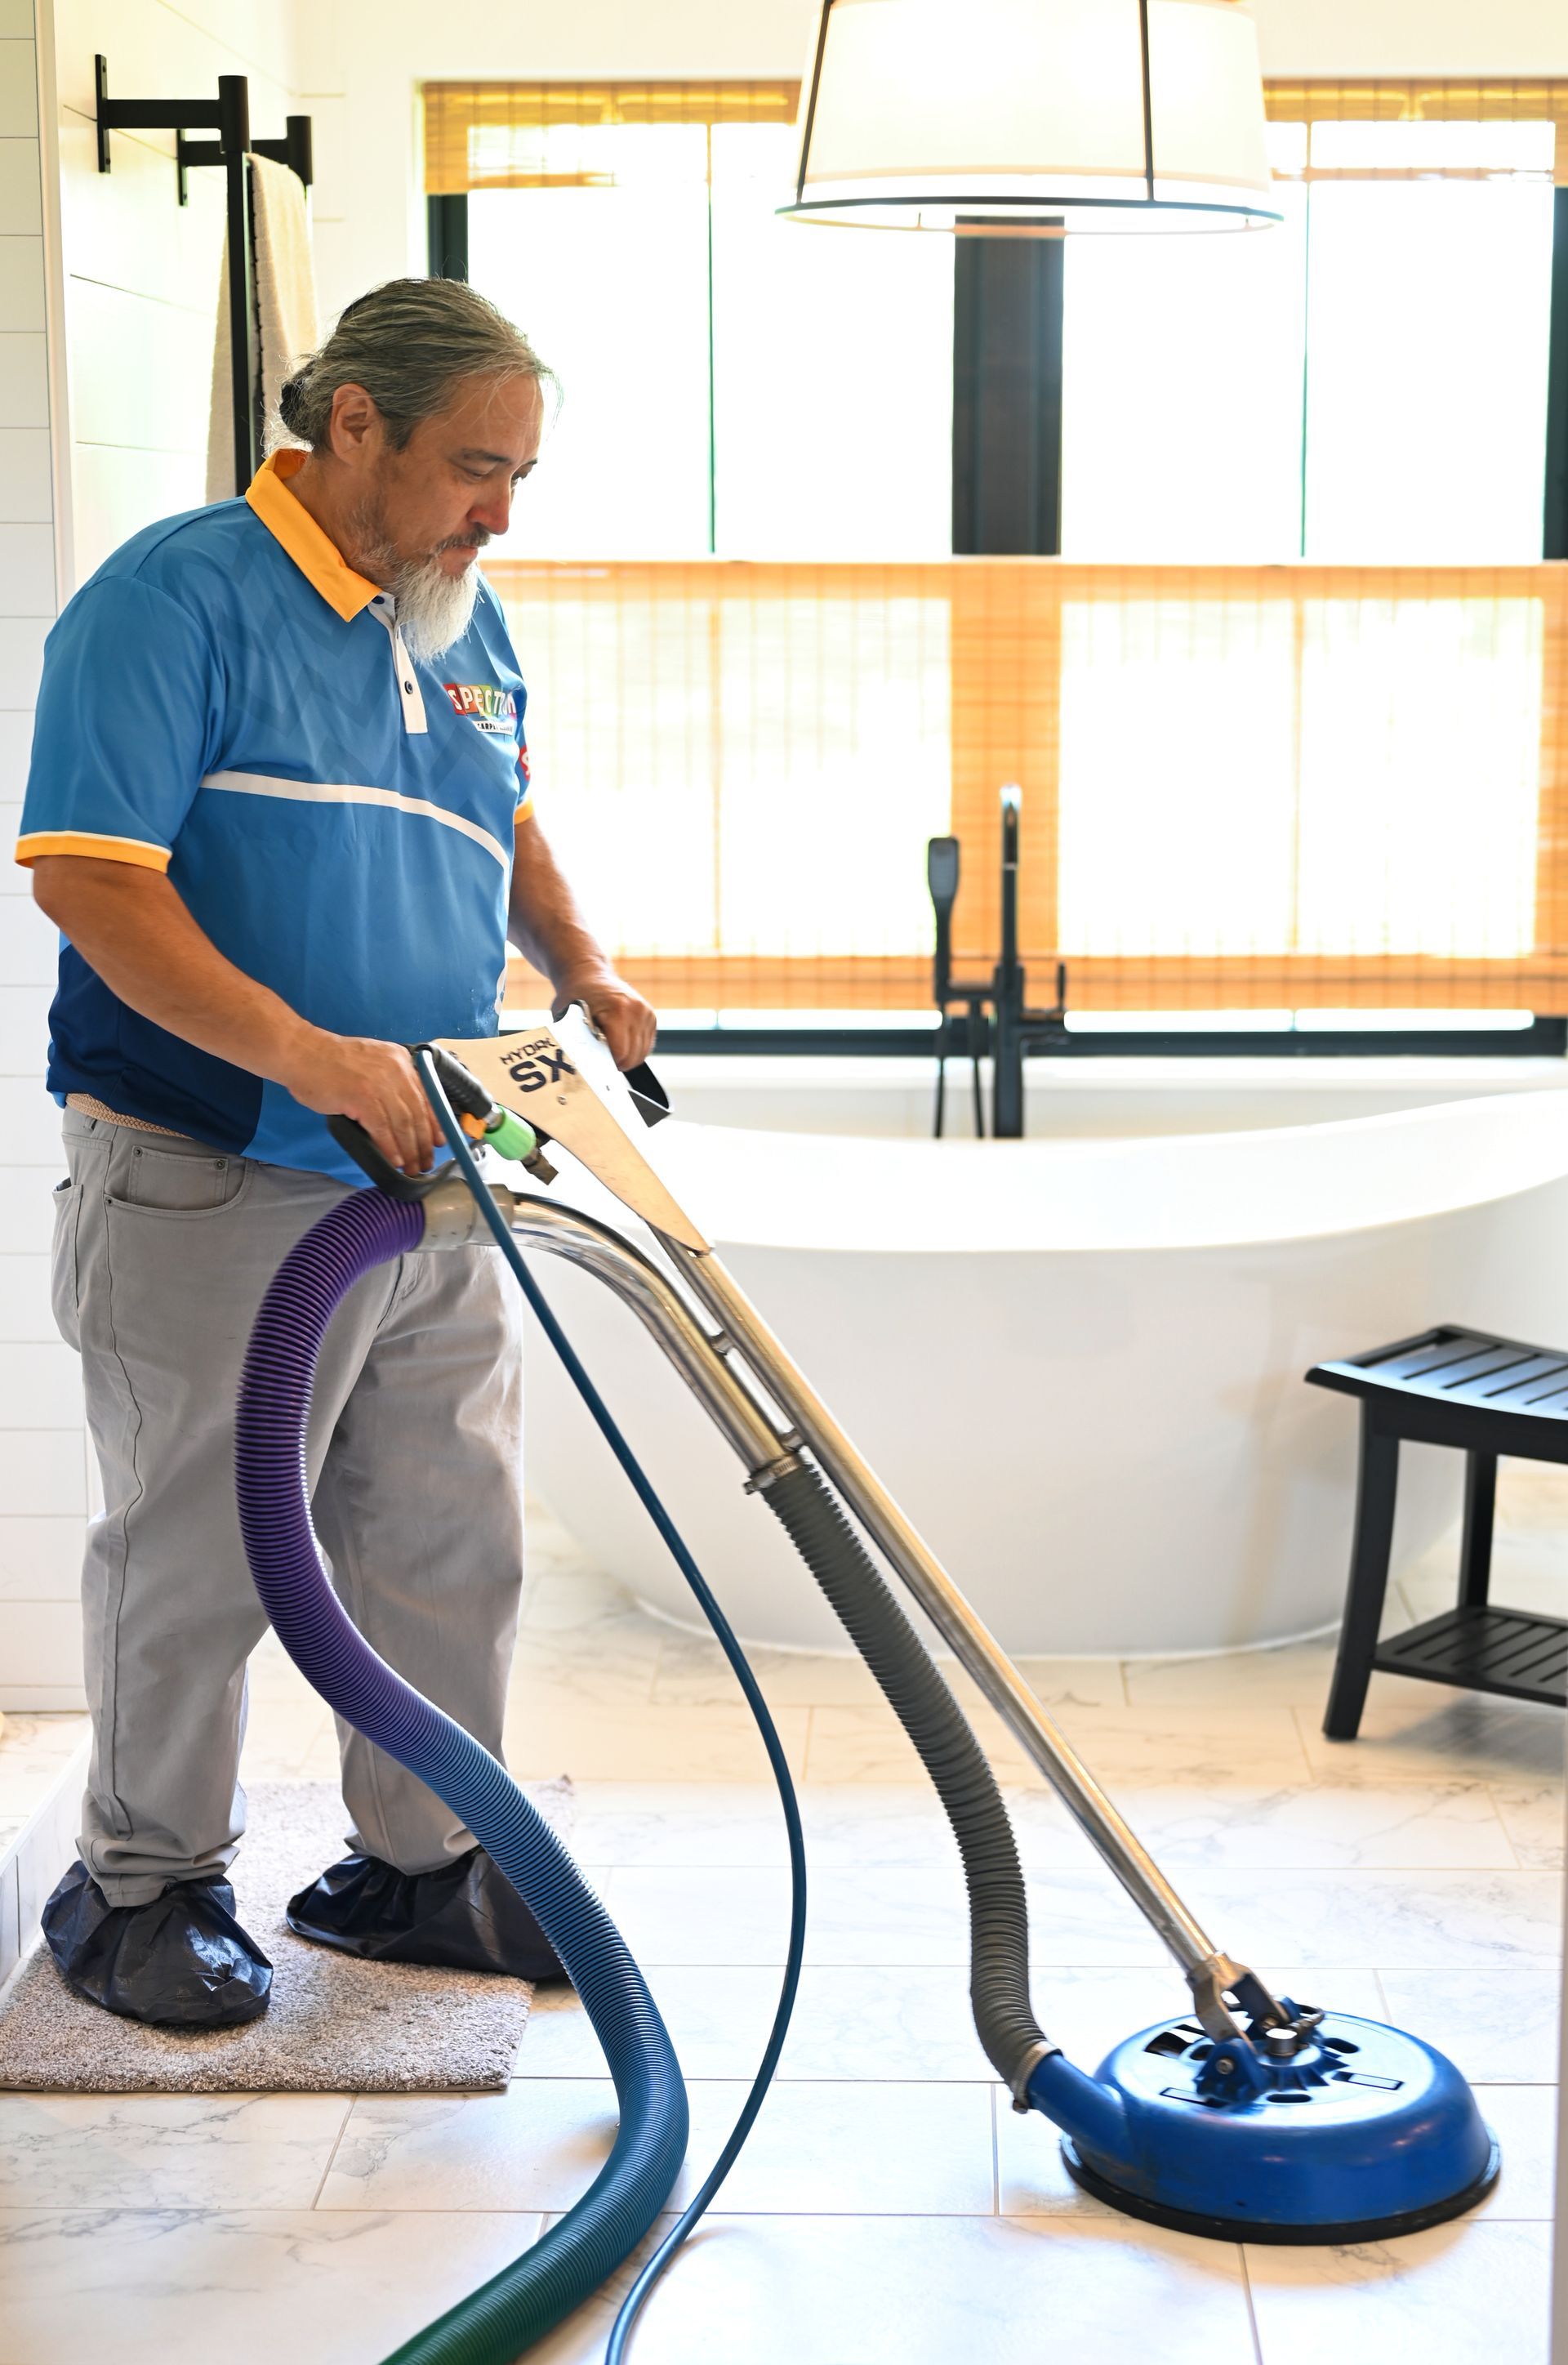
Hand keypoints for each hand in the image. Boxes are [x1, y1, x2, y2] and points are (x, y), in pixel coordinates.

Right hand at [279, 1030, 439, 1174]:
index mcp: (399, 1060)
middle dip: (424, 1142)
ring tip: (413, 1167)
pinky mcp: (363, 1097)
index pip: (426, 1095)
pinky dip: (391, 1148)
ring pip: (404, 1123)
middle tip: (426, 1162)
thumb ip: (389, 1082)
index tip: (439, 1140)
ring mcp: (379, 1083)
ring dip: (410, 1150)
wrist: (300, 1052)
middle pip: (418, 1112)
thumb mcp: (370, 1063)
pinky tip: (395, 1160)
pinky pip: (383, 1129)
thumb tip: (404, 1115)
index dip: (435, 1122)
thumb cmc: (327, 1062)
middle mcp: (395, 1069)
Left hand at [553, 968, 656, 1071]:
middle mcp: (637, 1010)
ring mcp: (647, 1013)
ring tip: (609, 1050)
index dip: (607, 1063)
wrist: (589, 974)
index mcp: (619, 1009)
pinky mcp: (651, 1017)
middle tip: (600, 1059)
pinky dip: (633, 1050)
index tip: (595, 1061)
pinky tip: (619, 1044)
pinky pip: (646, 1045)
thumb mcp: (568, 1016)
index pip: (620, 1052)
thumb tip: (579, 1064)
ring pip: (642, 1053)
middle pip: (633, 1056)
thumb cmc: (575, 996)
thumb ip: (575, 1040)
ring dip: (626, 1058)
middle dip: (617, 1063)